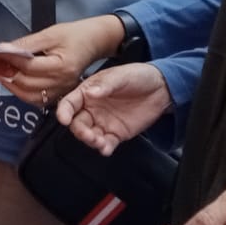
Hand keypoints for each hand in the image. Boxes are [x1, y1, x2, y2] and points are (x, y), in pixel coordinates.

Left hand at [0, 15, 125, 105]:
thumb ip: (26, 43)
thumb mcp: (50, 33)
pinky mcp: (61, 94)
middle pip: (27, 84)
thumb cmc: (74, 34)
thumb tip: (3, 49)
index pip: (29, 66)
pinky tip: (14, 82)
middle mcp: (62, 82)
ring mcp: (62, 91)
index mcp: (62, 65)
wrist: (94, 42)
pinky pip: (38, 99)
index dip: (8, 60)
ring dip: (11, 86)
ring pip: (30, 96)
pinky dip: (23, 93)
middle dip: (6, 75)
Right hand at [55, 63, 172, 153]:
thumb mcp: (121, 76)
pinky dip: (104, 148)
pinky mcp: (116, 134)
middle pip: (77, 123)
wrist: (162, 88)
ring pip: (89, 135)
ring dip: (91, 141)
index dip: (64, 111)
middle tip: (88, 135)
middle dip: (80, 131)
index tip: (64, 119)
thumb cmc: (138, 76)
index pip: (69, 103)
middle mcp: (92, 109)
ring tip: (100, 142)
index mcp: (88, 92)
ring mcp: (104, 122)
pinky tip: (106, 149)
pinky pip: (106, 143)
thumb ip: (105, 85)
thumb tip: (90, 93)